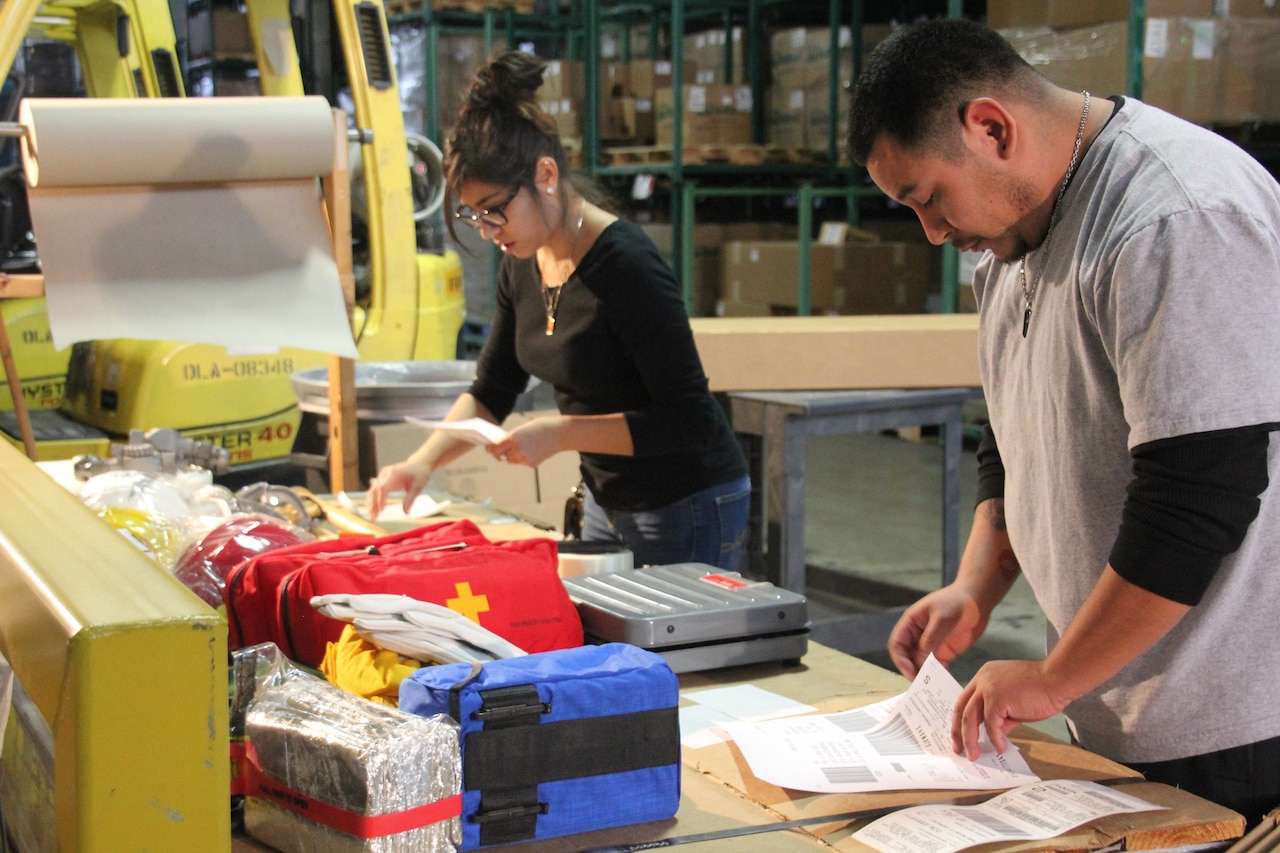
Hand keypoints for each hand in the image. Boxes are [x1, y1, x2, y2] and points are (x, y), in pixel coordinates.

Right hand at [365, 459, 430, 520]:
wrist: (419, 464)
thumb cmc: (420, 475)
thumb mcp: (418, 487)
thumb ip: (410, 499)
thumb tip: (406, 513)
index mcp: (394, 473)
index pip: (383, 487)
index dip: (381, 499)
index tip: (382, 510)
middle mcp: (385, 474)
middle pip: (375, 490)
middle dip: (373, 504)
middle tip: (373, 518)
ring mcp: (382, 477)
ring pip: (372, 491)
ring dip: (371, 505)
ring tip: (372, 518)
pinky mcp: (381, 480)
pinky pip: (374, 491)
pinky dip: (373, 501)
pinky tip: (373, 512)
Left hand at [486, 417, 562, 467]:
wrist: (559, 433)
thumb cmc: (541, 427)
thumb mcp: (523, 428)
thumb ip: (512, 437)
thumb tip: (501, 445)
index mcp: (513, 438)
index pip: (494, 448)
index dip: (490, 449)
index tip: (489, 448)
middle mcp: (517, 449)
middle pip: (501, 455)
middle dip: (501, 453)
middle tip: (500, 450)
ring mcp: (524, 458)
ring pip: (511, 460)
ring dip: (511, 456)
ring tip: (520, 448)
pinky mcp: (531, 464)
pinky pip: (521, 462)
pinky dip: (523, 458)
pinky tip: (531, 451)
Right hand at [888, 586, 987, 679]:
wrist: (978, 600)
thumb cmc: (957, 602)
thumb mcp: (942, 618)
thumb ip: (931, 638)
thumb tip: (922, 660)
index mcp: (911, 623)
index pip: (897, 644)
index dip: (900, 660)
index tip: (910, 672)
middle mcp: (917, 635)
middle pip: (908, 657)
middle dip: (912, 670)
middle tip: (921, 686)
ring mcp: (931, 644)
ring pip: (922, 664)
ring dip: (925, 675)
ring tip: (932, 688)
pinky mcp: (945, 651)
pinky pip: (938, 666)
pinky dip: (939, 675)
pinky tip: (944, 682)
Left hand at [952, 659, 1070, 759]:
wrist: (1056, 679)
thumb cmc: (1040, 690)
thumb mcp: (1013, 702)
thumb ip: (1001, 715)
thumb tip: (994, 735)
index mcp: (984, 676)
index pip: (965, 700)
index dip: (960, 719)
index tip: (958, 735)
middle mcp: (982, 680)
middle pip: (961, 709)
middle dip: (958, 732)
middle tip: (958, 749)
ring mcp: (988, 688)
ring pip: (970, 718)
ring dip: (970, 739)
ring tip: (973, 755)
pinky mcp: (996, 698)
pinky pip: (991, 724)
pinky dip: (995, 739)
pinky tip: (1001, 748)